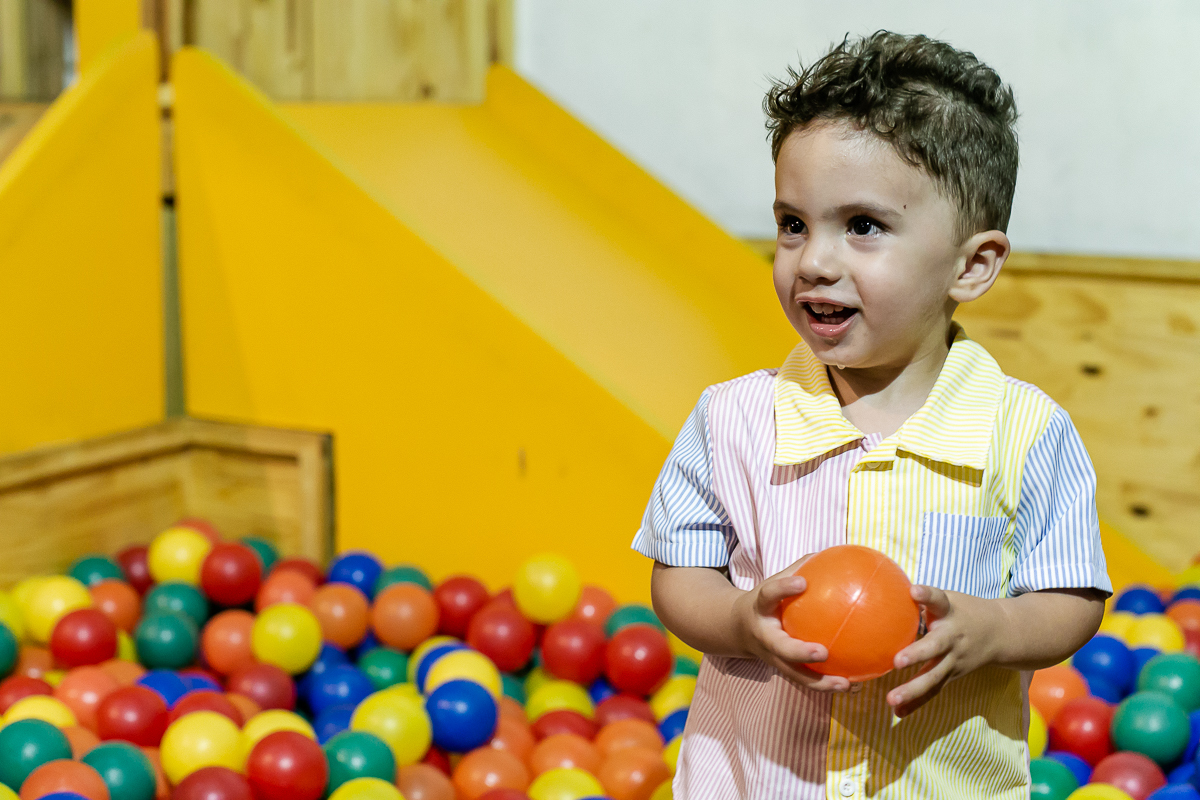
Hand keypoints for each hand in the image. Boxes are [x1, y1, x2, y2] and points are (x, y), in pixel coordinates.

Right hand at [733, 558, 850, 692]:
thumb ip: (800, 568)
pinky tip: (851, 684)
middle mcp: (764, 636)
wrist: (735, 628)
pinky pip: (805, 680)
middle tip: (822, 652)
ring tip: (844, 684)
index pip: (768, 595)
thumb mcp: (774, 582)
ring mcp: (772, 657)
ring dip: (818, 682)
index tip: (801, 583)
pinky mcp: (782, 670)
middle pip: (779, 648)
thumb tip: (836, 553)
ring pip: (793, 673)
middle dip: (799, 652)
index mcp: (760, 609)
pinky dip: (825, 684)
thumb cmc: (765, 601)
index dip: (782, 589)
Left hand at [886, 585, 1002, 716]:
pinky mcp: (952, 675)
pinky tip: (898, 713)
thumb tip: (882, 588)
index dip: (927, 595)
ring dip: (912, 690)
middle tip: (897, 661)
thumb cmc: (962, 610)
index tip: (914, 591)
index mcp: (950, 612)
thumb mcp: (948, 598)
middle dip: (917, 654)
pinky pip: (933, 690)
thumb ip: (922, 598)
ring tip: (891, 699)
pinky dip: (916, 703)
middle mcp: (953, 637)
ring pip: (934, 676)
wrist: (1001, 633)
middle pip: (936, 646)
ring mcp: (954, 659)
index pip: (938, 600)